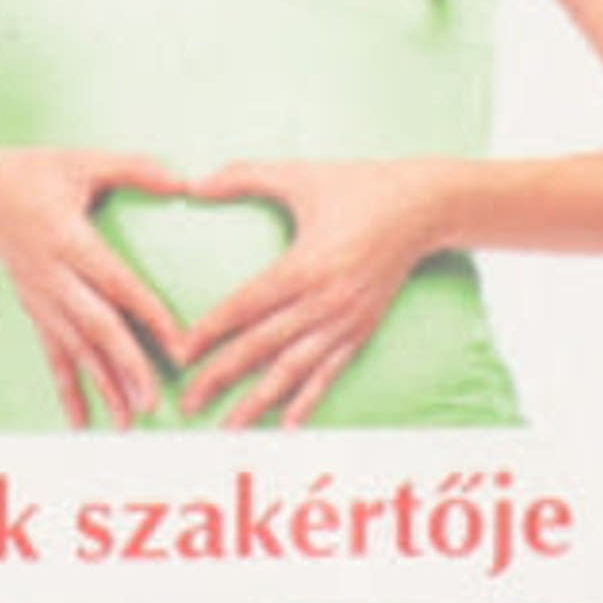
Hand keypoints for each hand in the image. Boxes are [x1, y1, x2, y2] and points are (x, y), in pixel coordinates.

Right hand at [0, 152, 188, 429]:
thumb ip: (132, 169)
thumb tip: (183, 180)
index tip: (178, 345)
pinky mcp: (35, 310)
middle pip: (96, 327)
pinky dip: (67, 390)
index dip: (148, 314)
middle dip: (126, 366)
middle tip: (153, 400)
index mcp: (69, 239)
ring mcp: (42, 298)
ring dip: (101, 386)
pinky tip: (82, 422)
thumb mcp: (80, 161)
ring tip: (127, 422)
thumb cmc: (34, 174)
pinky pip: (52, 354)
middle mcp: (55, 276)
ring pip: (75, 349)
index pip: (116, 282)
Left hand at [170, 161, 450, 426]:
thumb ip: (243, 176)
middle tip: (189, 403)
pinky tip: (287, 425)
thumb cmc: (357, 186)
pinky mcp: (361, 331)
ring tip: (229, 427)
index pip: (245, 307)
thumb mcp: (299, 175)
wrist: (422, 207)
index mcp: (303, 265)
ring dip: (259, 402)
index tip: (180, 354)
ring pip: (293, 370)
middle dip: (222, 377)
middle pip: (262, 347)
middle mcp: (323, 301)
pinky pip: (329, 372)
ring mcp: (344, 321)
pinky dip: (308, 400)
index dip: (210, 332)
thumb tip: (191, 183)